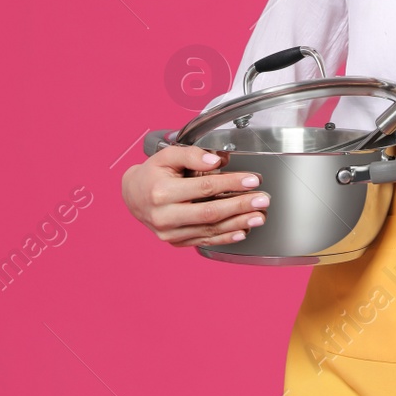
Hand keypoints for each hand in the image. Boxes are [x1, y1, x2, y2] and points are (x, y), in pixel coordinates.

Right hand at [121, 146, 270, 247]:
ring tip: (258, 216)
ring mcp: (170, 233)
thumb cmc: (152, 174)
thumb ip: (192, 154)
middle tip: (262, 200)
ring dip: (238, 224)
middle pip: (209, 213)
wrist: (133, 196)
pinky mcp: (175, 242)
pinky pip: (204, 241)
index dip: (230, 183)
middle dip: (240, 206)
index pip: (203, 187)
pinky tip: (242, 232)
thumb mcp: (167, 155)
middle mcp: (164, 216)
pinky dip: (225, 238)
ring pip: (209, 230)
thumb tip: (216, 160)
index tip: (252, 179)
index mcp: (162, 192)